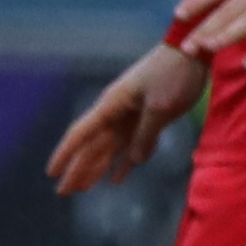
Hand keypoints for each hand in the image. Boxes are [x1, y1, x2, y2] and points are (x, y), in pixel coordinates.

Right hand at [47, 45, 204, 198]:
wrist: (194, 52)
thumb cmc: (174, 74)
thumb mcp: (160, 107)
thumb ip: (145, 134)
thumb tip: (134, 160)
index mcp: (112, 105)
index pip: (81, 134)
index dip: (65, 155)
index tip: (51, 173)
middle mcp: (116, 112)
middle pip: (92, 146)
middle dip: (77, 169)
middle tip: (63, 193)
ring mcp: (132, 115)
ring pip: (109, 148)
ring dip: (97, 169)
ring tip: (83, 189)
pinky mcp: (150, 117)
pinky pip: (134, 145)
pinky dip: (126, 162)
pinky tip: (117, 178)